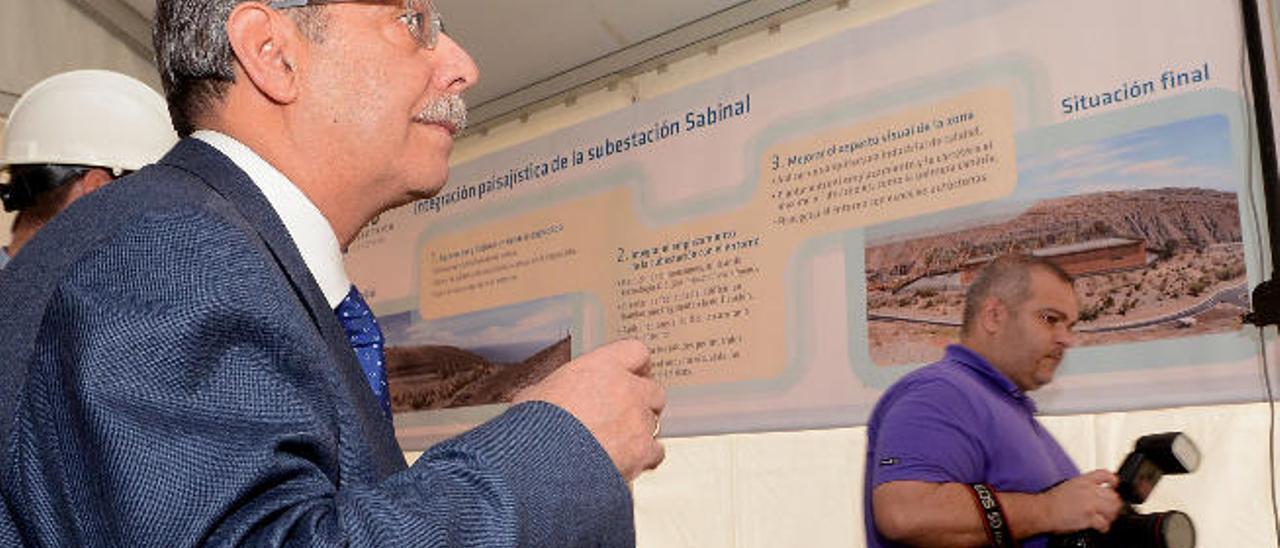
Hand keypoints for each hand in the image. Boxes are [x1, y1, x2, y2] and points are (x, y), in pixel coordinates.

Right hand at [514, 339, 665, 480]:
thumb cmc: (533, 428)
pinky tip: (626, 462)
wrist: (542, 464)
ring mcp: (638, 421)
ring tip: (617, 443)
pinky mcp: (642, 451)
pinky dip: (643, 458)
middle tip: (622, 414)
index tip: (632, 373)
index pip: (636, 352)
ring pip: (654, 422)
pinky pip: (655, 452)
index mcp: (602, 366)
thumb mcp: (535, 394)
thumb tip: (547, 395)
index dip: (635, 365)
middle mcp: (626, 389)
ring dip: (639, 431)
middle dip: (641, 402)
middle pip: (652, 390)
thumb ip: (556, 388)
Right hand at [1041, 469, 1123, 532]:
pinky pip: (1104, 523)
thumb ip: (1084, 486)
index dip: (1113, 480)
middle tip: (1109, 508)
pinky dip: (1104, 527)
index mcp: (1083, 481)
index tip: (1114, 485)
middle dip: (1113, 503)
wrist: (1043, 510)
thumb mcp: (1068, 485)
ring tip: (1105, 518)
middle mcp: (1089, 491)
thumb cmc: (1051, 500)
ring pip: (1113, 509)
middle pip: (1114, 495)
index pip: (1105, 475)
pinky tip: (1100, 527)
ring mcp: (1090, 504)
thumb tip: (1093, 492)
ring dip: (1111, 515)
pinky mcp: (1089, 517)